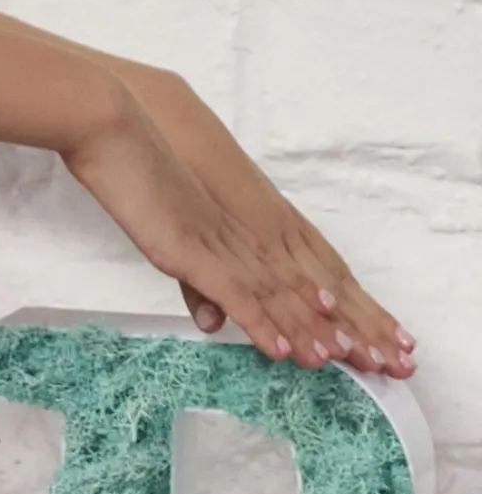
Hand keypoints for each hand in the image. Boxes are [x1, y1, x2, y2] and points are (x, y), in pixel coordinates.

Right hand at [59, 85, 413, 374]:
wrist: (116, 131)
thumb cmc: (135, 168)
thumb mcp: (170, 233)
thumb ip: (196, 279)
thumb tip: (212, 319)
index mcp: (240, 226)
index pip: (298, 272)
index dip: (331, 305)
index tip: (358, 333)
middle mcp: (240, 236)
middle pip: (300, 288)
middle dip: (340, 326)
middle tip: (377, 360)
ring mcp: (219, 243)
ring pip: (275, 296)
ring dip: (307, 332)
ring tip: (335, 362)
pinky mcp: (192, 250)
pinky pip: (236, 293)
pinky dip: (260, 323)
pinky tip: (278, 350)